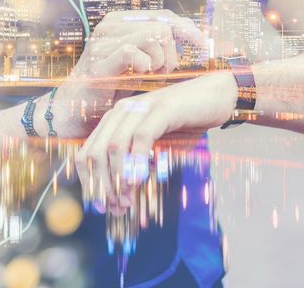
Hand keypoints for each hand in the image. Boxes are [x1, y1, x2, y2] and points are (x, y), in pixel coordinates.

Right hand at [51, 10, 205, 135]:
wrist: (75, 111)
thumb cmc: (113, 87)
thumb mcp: (141, 62)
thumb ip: (161, 46)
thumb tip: (195, 34)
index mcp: (121, 21)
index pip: (164, 16)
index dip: (187, 30)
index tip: (202, 47)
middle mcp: (111, 25)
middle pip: (163, 26)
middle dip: (172, 53)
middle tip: (163, 74)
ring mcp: (103, 41)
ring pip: (153, 36)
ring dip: (160, 61)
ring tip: (150, 76)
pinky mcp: (99, 61)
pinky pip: (134, 51)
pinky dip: (145, 66)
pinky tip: (140, 76)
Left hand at [74, 71, 236, 214]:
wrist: (216, 96)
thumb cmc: (185, 123)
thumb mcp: (156, 146)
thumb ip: (138, 165)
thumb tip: (121, 198)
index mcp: (115, 119)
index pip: (87, 153)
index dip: (89, 183)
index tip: (100, 206)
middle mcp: (121, 111)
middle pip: (95, 152)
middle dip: (101, 186)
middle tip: (115, 208)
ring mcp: (140, 108)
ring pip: (114, 146)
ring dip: (118, 179)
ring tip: (127, 201)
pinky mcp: (162, 109)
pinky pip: (141, 138)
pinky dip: (137, 162)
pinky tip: (140, 181)